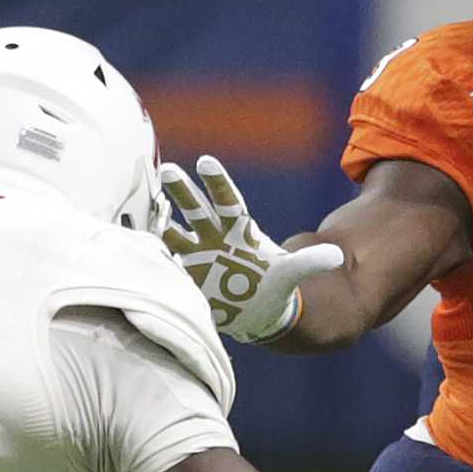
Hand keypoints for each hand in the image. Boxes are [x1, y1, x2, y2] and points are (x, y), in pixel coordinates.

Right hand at [161, 154, 344, 342]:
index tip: (206, 162)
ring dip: (163, 217)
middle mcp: (215, 237)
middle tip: (170, 170)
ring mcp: (198, 254)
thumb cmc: (274, 288)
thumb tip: (339, 256)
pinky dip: (152, 249)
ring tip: (148, 198)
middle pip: (198, 209)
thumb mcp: (292, 275)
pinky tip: (132, 237)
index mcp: (240, 232)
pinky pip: (166, 258)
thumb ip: (310, 263)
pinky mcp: (187, 274)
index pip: (228, 202)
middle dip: (184, 191)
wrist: (257, 310)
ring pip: (176, 229)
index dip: (217, 183)